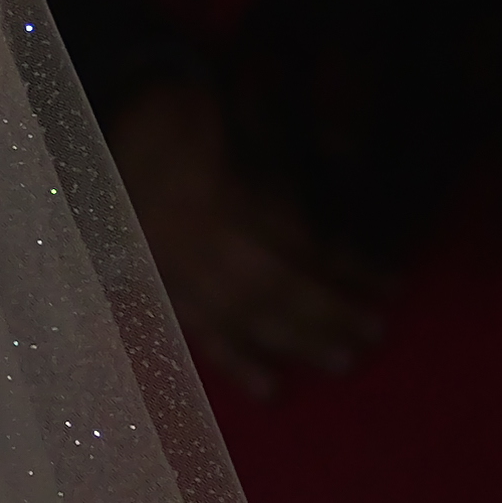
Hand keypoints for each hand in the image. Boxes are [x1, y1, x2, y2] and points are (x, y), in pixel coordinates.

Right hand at [105, 79, 383, 397]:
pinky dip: (233, 361)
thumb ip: (281, 144)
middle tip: (375, 333)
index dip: (349, 266)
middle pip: (274, 286)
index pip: (298, 241)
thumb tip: (349, 166)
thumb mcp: (237, 113)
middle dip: (329, 312)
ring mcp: (173, 266)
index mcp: (220, 191)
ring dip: (295, 340)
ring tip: (344, 360)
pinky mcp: (158, 283)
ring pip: (240, 313)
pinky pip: (195, 328)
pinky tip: (270, 389)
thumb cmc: (183, 116)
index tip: (393, 284)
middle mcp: (197, 236)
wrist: (108, 128)